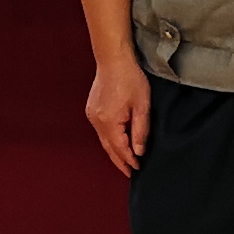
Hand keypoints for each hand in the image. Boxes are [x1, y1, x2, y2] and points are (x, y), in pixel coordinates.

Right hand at [85, 50, 152, 175]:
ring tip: (124, 161)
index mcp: (109, 122)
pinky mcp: (92, 110)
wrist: (113, 59)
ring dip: (114, 151)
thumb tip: (139, 151)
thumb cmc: (130, 78)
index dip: (129, 161)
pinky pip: (100, 131)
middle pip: (109, 148)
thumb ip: (140, 131)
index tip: (137, 169)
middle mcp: (97, 121)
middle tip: (129, 173)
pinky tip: (116, 142)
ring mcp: (92, 115)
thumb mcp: (142, 106)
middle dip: (119, 162)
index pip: (120, 149)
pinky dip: (109, 140)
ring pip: (103, 140)